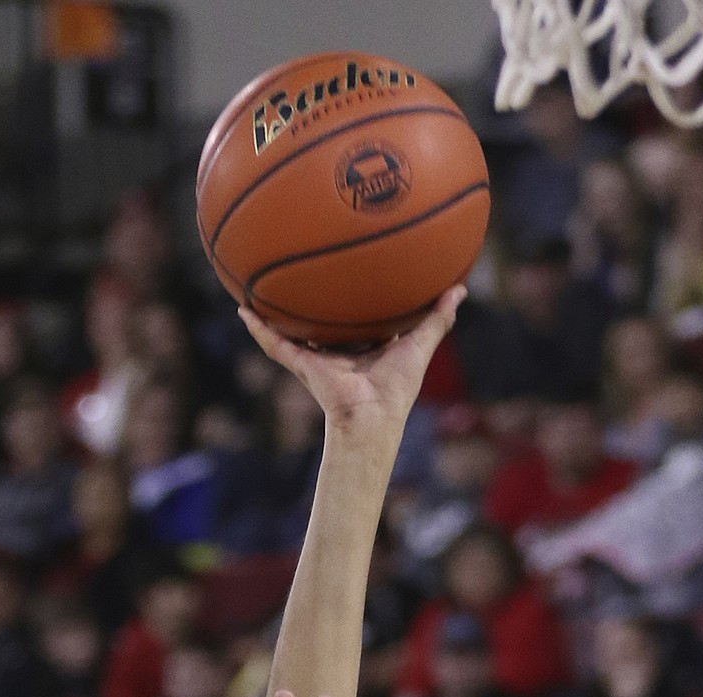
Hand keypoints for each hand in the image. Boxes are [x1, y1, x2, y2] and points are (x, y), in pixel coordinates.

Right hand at [238, 287, 465, 442]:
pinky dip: (259, 329)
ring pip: (294, 332)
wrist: (371, 416)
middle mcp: (340, 353)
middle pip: (324, 325)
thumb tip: (459, 289)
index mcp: (366, 351)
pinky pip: (275, 344)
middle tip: (307, 275)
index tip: (355, 278)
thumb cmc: (397, 388)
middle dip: (315, 305)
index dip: (357, 302)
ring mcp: (318, 359)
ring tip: (260, 288)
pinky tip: (243, 309)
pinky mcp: (302, 365)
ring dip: (277, 314)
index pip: (360, 322)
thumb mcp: (421, 345)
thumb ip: (438, 318)